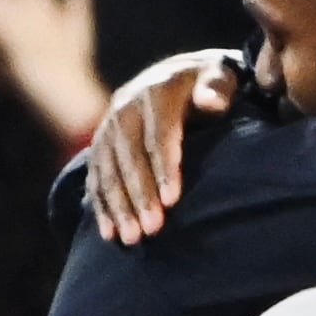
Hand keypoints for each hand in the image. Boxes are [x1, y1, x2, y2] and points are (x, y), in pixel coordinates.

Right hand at [88, 50, 245, 243]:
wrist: (174, 76)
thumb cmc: (208, 85)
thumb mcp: (219, 76)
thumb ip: (218, 86)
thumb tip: (211, 101)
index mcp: (157, 90)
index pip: (158, 132)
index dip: (164, 166)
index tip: (172, 200)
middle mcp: (127, 106)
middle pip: (129, 155)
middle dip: (140, 194)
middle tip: (153, 229)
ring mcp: (109, 126)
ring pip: (108, 169)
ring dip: (118, 206)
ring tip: (132, 239)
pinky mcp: (100, 144)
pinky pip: (96, 177)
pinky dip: (101, 206)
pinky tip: (109, 234)